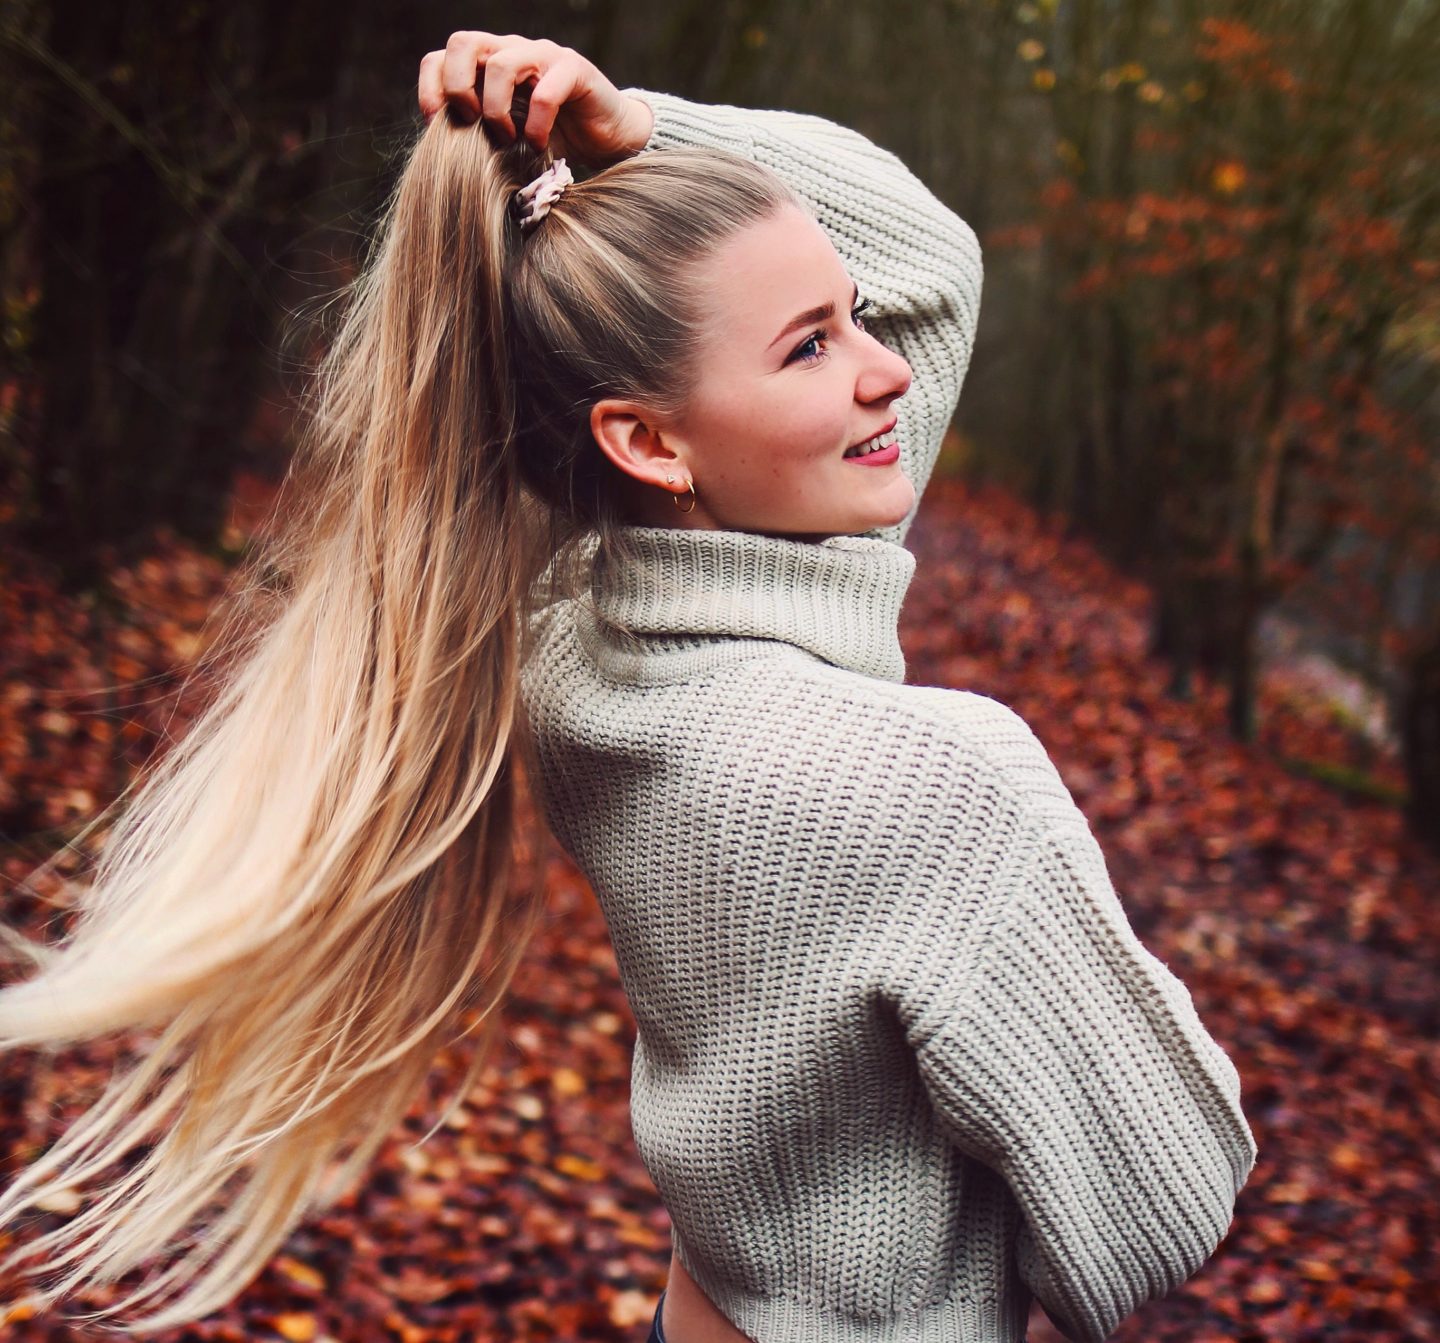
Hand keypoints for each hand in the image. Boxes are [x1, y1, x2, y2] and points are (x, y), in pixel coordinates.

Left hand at [417, 31, 654, 167]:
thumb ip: (479, 136)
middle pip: (463, 42)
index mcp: (489, 64)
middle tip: (470, 123)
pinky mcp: (574, 69)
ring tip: (508, 139)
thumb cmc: (554, 139)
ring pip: (500, 63)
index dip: (431, 88)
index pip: (442, 56)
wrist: (607, 139)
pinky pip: (545, 92)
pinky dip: (536, 125)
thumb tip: (443, 155)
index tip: (436, 125)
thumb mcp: (507, 140)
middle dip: (458, 87)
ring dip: (496, 109)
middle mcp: (512, 51)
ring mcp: (543, 56)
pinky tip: (537, 146)